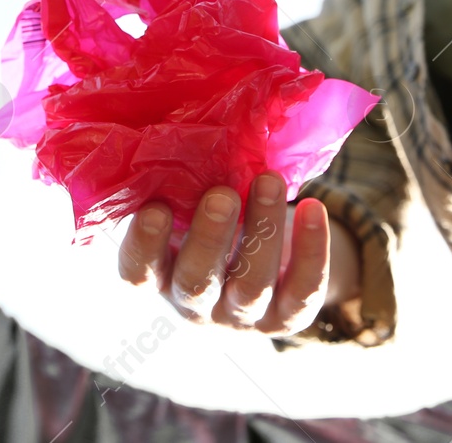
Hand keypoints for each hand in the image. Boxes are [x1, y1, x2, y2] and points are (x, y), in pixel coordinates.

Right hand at [117, 172, 359, 334]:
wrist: (267, 268)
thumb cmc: (213, 226)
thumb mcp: (190, 211)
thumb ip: (183, 190)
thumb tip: (186, 134)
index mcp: (162, 277)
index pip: (139, 273)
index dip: (143, 246)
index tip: (154, 208)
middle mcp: (196, 306)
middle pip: (197, 283)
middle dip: (209, 239)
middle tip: (220, 195)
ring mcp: (242, 317)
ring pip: (252, 286)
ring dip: (262, 230)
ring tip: (269, 181)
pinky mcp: (287, 318)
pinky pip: (303, 290)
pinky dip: (310, 249)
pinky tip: (313, 208)